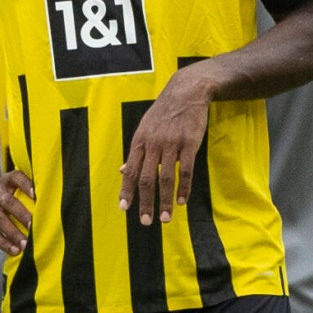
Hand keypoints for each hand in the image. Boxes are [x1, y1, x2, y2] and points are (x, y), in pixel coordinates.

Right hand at [0, 170, 33, 256]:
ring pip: (0, 220)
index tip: (37, 194)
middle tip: (34, 227)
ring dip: (14, 233)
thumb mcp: (9, 190)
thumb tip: (53, 210)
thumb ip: (26, 194)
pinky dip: (4, 243)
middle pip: (9, 202)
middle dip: (23, 214)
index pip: (16, 177)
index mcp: (5, 182)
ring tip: (26, 245)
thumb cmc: (1, 199)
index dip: (26, 184)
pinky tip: (15, 250)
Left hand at [118, 73, 209, 224]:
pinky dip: (183, 188)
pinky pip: (185, 170)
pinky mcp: (189, 143)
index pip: (131, 170)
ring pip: (165, 178)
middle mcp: (153, 144)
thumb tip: (123, 171)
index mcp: (140, 141)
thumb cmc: (164, 112)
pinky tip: (181, 201)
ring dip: (164, 201)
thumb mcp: (144, 128)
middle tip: (145, 221)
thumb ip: (136, 152)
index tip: (123, 208)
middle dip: (144, 202)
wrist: (186, 91)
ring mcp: (171, 144)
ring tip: (164, 218)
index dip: (126, 190)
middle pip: (146, 178)